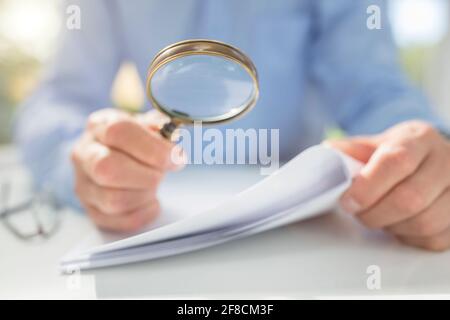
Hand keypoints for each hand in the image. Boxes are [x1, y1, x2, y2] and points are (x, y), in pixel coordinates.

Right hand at [71, 108, 183, 231]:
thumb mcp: (149, 124)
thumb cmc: (136, 140)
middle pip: (108, 169)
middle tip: (162, 174)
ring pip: (113, 200)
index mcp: (100, 125)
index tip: (176, 157)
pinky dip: (142, 214)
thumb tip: (174, 149)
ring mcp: (83, 184)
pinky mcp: (90, 209)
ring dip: (144, 196)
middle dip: (146, 176)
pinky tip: (151, 202)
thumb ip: (164, 131)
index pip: (119, 132)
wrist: (116, 154)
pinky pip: (117, 221)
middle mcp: (84, 154)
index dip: (153, 148)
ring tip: (154, 185)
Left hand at [328, 121, 449, 250]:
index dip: (368, 186)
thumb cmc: (396, 154)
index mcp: (419, 138)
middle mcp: (446, 162)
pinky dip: (408, 237)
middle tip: (358, 212)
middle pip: (410, 198)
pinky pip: (433, 239)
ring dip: (391, 226)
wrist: (429, 159)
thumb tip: (326, 157)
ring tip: (378, 215)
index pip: (397, 162)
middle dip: (375, 213)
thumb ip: (349, 151)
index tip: (348, 201)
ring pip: (424, 223)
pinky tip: (398, 223)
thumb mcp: (373, 144)